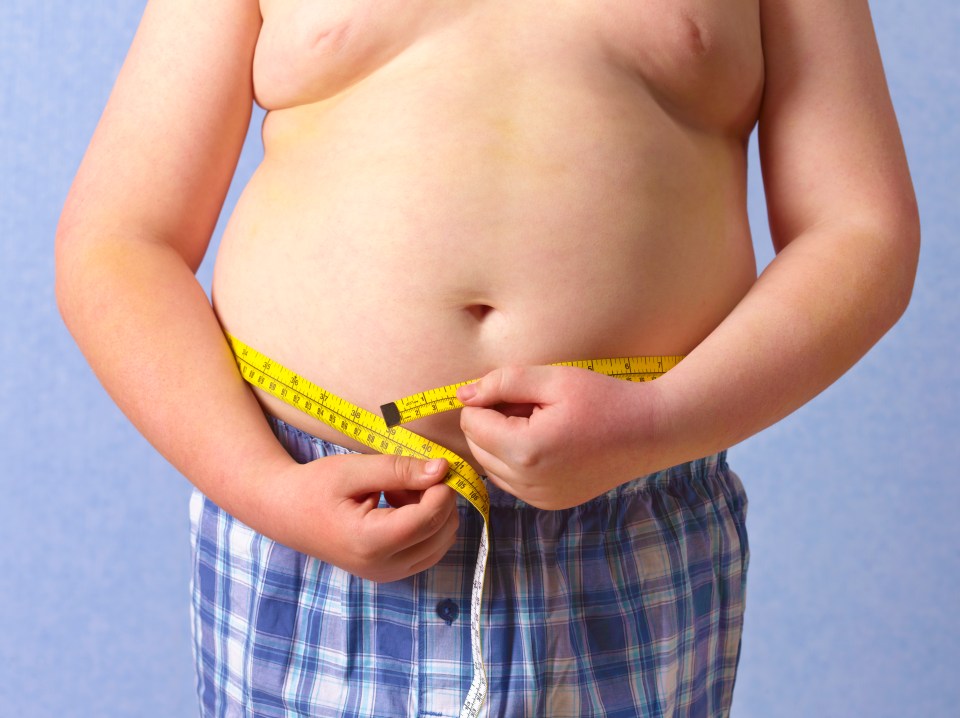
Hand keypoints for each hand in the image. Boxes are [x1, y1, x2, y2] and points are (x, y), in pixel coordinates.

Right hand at [267, 454, 457, 581]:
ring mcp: (388, 574)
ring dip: (433, 512)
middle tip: (406, 477)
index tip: (432, 465)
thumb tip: (442, 469)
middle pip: (441, 531)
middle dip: (436, 499)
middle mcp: (382, 567)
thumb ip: (399, 470)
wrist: (287, 513)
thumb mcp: (354, 470)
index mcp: (370, 542)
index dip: (441, 489)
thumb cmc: (316, 486)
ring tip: (398, 491)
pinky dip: (426, 525)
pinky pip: (430, 549)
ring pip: (441, 541)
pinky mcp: (392, 572)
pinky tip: (399, 507)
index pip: (428, 519)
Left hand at [458, 365, 660, 509]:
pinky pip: (511, 481)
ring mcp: (538, 498)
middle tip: (532, 407)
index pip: (471, 423)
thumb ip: (502, 383)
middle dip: (493, 423)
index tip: (518, 393)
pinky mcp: (548, 503)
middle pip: (476, 447)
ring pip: (490, 466)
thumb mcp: (553, 379)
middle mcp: (528, 483)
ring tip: (542, 424)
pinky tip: (549, 444)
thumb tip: (462, 396)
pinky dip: (517, 460)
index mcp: (526, 450)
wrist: (650, 432)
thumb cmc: (604, 399)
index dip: (487, 401)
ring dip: (503, 442)